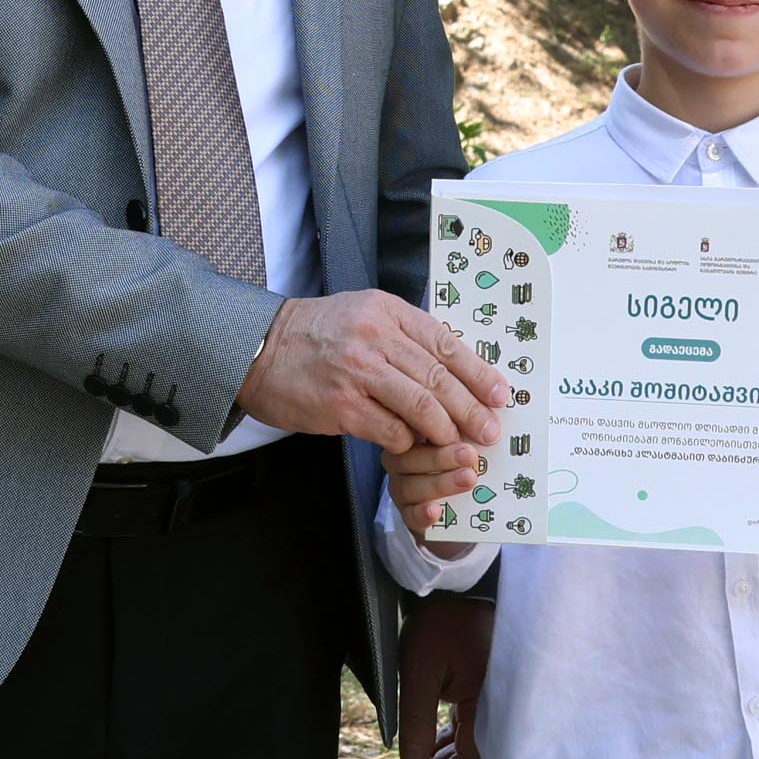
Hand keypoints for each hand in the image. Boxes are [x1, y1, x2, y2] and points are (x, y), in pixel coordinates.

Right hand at [238, 289, 504, 458]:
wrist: (260, 350)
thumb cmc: (316, 335)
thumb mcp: (363, 315)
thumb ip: (403, 336)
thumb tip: (452, 369)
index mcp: (386, 311)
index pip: (445, 342)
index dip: (477, 372)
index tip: (499, 395)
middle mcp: (375, 336)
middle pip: (438, 376)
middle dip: (470, 408)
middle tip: (489, 430)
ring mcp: (357, 371)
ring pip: (421, 404)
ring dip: (445, 429)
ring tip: (459, 444)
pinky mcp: (341, 405)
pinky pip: (390, 430)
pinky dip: (407, 442)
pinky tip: (411, 448)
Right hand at [388, 431, 486, 520]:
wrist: (459, 505)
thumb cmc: (464, 461)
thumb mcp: (467, 439)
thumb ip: (472, 427)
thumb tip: (491, 424)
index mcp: (412, 435)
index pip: (416, 427)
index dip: (437, 426)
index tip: (463, 426)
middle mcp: (401, 460)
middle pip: (410, 456)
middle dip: (441, 457)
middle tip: (469, 455)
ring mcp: (402, 488)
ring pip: (410, 486)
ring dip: (440, 483)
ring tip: (468, 480)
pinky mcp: (408, 515)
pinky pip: (410, 515)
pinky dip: (423, 513)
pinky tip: (437, 511)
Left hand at [395, 591, 491, 758]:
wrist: (455, 585)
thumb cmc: (440, 624)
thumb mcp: (419, 672)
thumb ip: (417, 720)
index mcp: (491, 702)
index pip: (470, 758)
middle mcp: (500, 704)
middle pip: (473, 755)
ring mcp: (494, 696)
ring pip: (470, 740)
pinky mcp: (486, 687)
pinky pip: (471, 723)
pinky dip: (449, 740)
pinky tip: (429, 753)